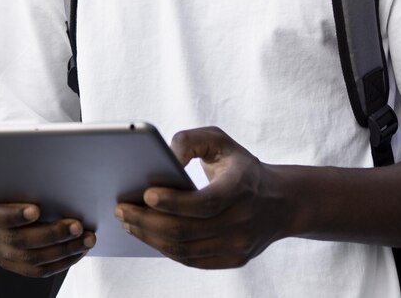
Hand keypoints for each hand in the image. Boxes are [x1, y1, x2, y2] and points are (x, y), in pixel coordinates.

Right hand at [0, 187, 94, 276]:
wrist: (6, 201)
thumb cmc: (13, 186)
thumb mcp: (12, 178)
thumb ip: (25, 182)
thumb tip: (53, 179)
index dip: (14, 215)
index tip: (36, 210)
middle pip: (20, 240)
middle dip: (52, 234)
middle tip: (76, 226)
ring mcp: (3, 253)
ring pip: (33, 258)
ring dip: (65, 250)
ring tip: (86, 239)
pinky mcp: (16, 265)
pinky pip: (40, 270)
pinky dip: (63, 261)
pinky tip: (78, 250)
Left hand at [114, 126, 288, 268]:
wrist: (280, 202)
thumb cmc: (240, 166)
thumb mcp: (220, 140)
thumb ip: (189, 140)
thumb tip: (164, 159)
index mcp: (241, 188)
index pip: (204, 203)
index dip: (172, 202)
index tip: (145, 194)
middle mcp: (243, 221)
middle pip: (187, 231)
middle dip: (147, 221)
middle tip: (121, 209)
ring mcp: (239, 245)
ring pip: (185, 250)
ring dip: (150, 237)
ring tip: (128, 223)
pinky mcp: (233, 260)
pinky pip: (191, 260)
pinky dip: (165, 249)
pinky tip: (147, 235)